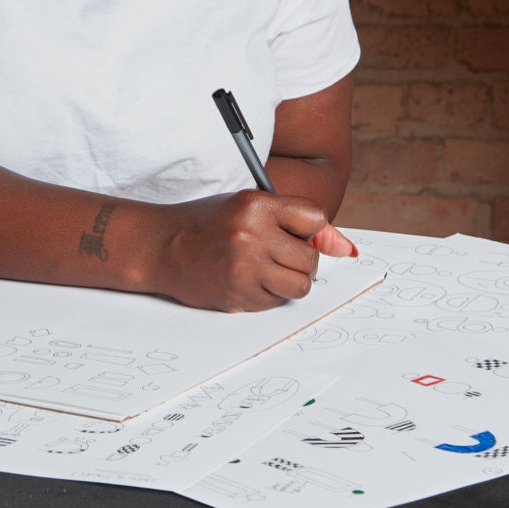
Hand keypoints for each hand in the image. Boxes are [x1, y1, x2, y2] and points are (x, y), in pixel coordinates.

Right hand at [149, 191, 351, 312]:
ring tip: (268, 270)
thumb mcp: (248, 208)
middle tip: (277, 255)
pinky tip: (248, 281)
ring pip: (301, 285)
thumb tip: (346, 249)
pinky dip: (268, 295)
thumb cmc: (208, 223)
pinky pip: (277, 302)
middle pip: (311, 258)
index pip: (315, 219)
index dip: (309, 230)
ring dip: (290, 281)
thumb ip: (296, 223)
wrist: (162, 246)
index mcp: (256, 205)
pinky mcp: (238, 294)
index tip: (296, 233)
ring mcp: (245, 267)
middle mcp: (252, 235)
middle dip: (301, 260)